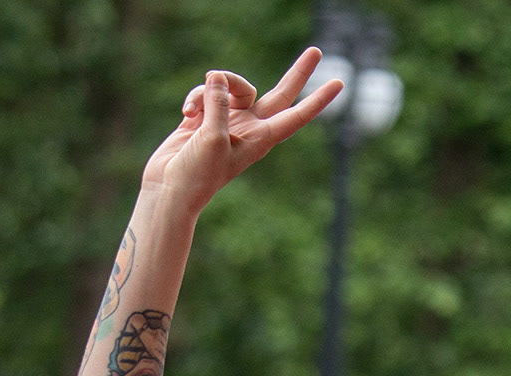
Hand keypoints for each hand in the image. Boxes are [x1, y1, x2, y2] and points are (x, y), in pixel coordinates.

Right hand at [141, 49, 344, 213]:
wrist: (171, 189)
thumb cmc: (198, 173)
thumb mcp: (213, 137)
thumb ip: (219, 104)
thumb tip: (216, 77)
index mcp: (262, 138)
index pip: (296, 115)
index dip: (317, 100)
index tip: (339, 84)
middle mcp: (251, 127)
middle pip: (280, 93)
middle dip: (297, 73)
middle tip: (316, 51)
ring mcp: (229, 120)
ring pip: (231, 85)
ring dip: (212, 87)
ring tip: (194, 110)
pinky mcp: (206, 116)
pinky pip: (205, 91)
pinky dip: (194, 97)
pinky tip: (184, 114)